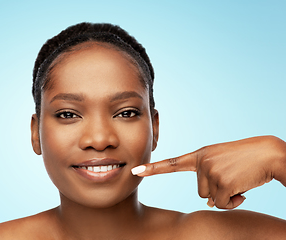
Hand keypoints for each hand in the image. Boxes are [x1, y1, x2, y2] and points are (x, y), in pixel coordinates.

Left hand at [131, 136, 285, 208]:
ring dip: (226, 196)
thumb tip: (207, 204)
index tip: (135, 171)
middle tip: (232, 178)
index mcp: (200, 155)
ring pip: (210, 199)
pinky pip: (222, 204)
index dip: (153, 168)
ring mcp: (210, 172)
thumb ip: (209, 178)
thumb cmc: (246, 159)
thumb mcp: (222, 164)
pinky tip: (243, 189)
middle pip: (200, 191)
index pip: (172, 163)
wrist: (268, 153)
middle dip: (216, 191)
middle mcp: (202, 162)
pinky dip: (233, 202)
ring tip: (238, 181)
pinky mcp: (221, 183)